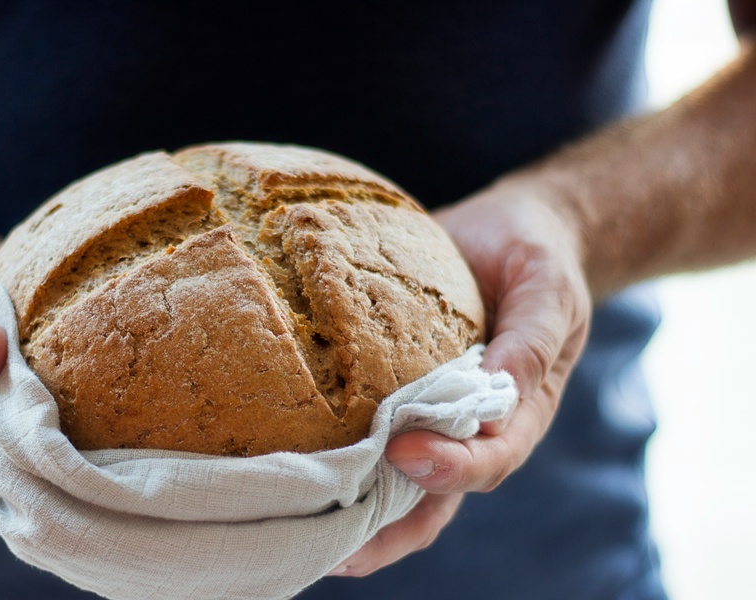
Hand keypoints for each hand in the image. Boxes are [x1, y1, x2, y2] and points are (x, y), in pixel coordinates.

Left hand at [330, 180, 591, 576]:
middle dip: (386, 530)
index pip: (490, 458)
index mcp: (521, 410)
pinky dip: (336, 459)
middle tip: (332, 546)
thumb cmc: (536, 258)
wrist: (511, 232)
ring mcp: (431, 416)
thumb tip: (501, 386)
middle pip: (434, 498)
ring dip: (352, 514)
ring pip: (393, 484)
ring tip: (296, 530)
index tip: (404, 452)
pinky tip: (290, 472)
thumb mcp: (549, 288)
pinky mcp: (394, 391)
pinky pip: (365, 434)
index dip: (451, 466)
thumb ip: (532, 338)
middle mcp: (472, 427)